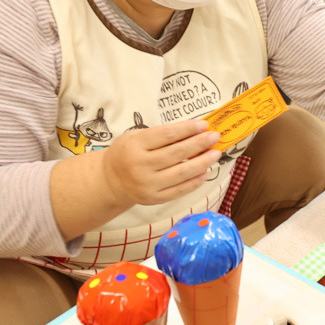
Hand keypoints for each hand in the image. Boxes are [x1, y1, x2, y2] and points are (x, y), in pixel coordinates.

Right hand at [98, 119, 221, 205]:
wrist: (110, 181)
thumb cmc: (127, 153)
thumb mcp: (136, 137)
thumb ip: (161, 135)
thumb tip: (194, 131)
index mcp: (135, 146)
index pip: (167, 135)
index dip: (188, 129)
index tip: (204, 125)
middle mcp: (140, 166)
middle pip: (177, 153)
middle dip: (199, 144)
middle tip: (215, 136)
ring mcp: (147, 185)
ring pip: (181, 173)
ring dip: (202, 162)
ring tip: (215, 153)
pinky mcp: (153, 199)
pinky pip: (179, 191)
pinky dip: (194, 182)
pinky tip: (205, 172)